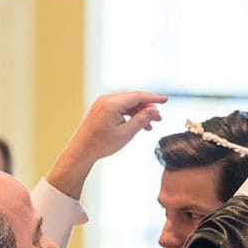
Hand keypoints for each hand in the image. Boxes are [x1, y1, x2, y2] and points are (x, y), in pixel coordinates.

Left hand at [47, 90, 167, 198]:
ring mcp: (102, 103)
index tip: (165, 100)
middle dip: (147, 108)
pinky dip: (130, 114)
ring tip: (149, 126)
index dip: (153, 98)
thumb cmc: (101, 144)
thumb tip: (155, 110)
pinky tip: (137, 124)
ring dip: (139, 112)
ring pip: (127, 103)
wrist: (81, 150)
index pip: (138, 96)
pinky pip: (119, 107)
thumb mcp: (126, 133)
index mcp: (112, 104)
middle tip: (159, 119)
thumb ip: (141, 120)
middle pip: (133, 99)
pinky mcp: (100, 109)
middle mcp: (106, 99)